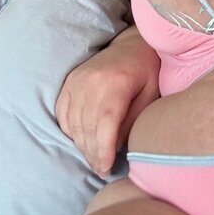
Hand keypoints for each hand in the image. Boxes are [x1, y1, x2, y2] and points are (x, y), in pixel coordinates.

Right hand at [55, 28, 159, 176]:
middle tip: (102, 170)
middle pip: (87, 126)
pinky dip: (70, 130)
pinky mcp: (69, 82)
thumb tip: (117, 147)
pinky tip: (81, 140)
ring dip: (82, 145)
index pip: (104, 123)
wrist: (132, 44)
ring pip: (73, 123)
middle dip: (93, 153)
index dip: (103, 149)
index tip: (105, 168)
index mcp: (115, 83)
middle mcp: (91, 81)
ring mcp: (76, 80)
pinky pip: (63, 113)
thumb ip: (133, 120)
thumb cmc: (147, 70)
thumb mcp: (150, 94)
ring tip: (94, 159)